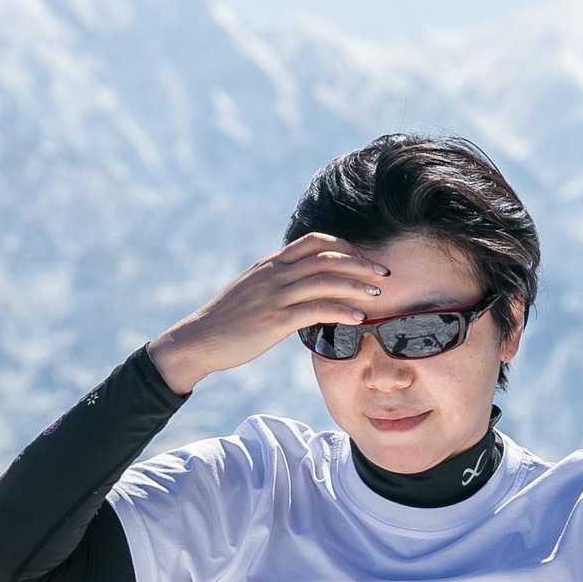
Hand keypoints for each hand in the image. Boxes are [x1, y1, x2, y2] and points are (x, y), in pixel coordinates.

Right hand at [147, 231, 390, 392]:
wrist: (199, 340)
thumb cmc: (228, 321)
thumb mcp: (253, 291)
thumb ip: (277, 282)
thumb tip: (304, 285)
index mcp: (271, 265)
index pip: (314, 241)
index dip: (344, 246)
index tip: (364, 259)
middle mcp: (274, 274)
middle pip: (326, 257)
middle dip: (360, 262)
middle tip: (383, 274)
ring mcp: (274, 296)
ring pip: (325, 280)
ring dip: (356, 285)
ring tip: (377, 294)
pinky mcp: (274, 320)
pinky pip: (315, 310)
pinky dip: (341, 310)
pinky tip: (358, 318)